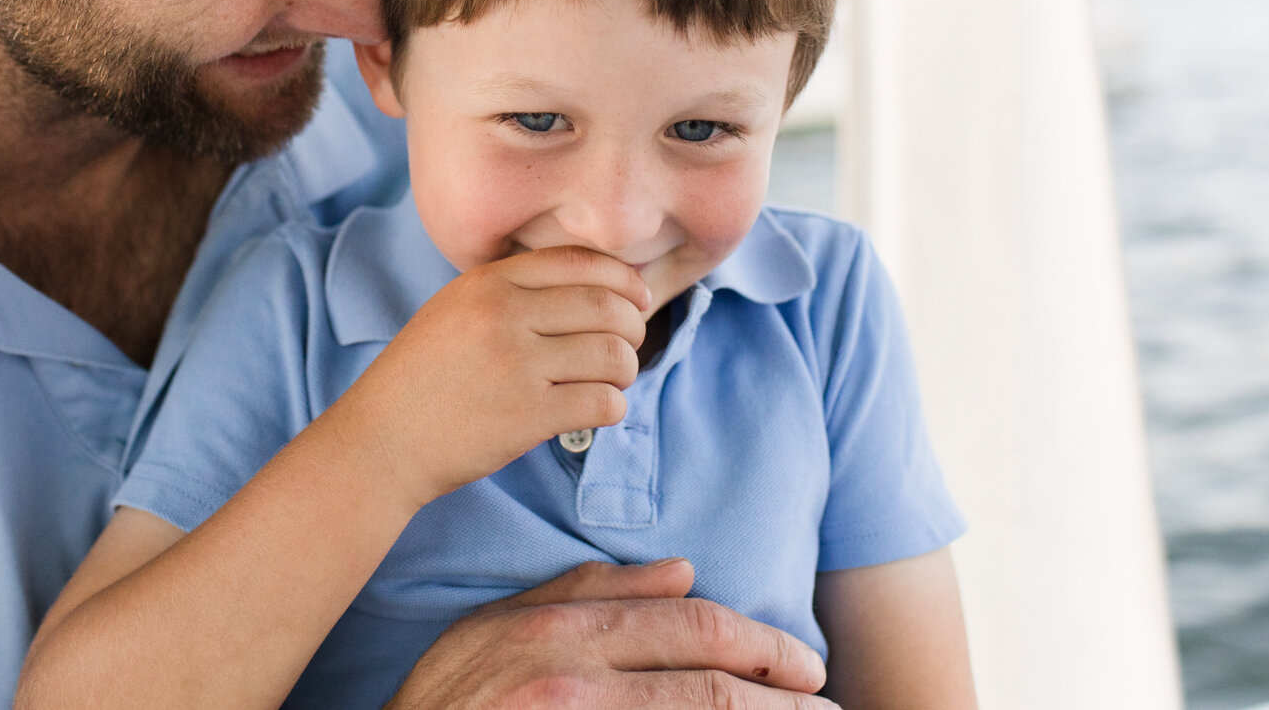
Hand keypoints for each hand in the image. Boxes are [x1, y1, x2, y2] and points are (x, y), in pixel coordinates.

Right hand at [325, 246, 651, 507]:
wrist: (380, 440)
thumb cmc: (421, 377)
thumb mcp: (453, 310)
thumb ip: (510, 292)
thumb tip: (591, 288)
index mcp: (488, 283)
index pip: (579, 262)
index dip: (622, 278)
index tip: (637, 297)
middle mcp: (504, 315)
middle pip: (605, 307)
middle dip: (633, 326)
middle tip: (631, 344)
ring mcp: (516, 365)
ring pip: (612, 354)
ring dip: (626, 369)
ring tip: (614, 380)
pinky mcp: (527, 416)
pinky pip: (602, 402)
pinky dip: (614, 406)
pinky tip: (600, 410)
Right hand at [387, 559, 835, 708]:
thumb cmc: (441, 705)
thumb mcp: (495, 630)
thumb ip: (586, 593)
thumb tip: (682, 572)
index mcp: (561, 633)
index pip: (691, 627)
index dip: (763, 644)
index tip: (805, 666)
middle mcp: (570, 681)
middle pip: (709, 679)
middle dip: (783, 692)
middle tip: (827, 704)